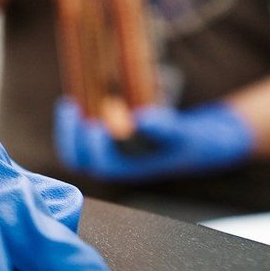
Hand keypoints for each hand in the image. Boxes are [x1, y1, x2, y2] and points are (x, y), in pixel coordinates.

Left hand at [55, 99, 254, 181]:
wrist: (201, 141)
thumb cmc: (191, 140)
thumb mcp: (183, 132)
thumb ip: (164, 128)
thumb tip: (139, 121)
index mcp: (127, 170)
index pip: (96, 164)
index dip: (89, 146)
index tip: (95, 125)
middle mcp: (113, 163)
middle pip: (77, 157)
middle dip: (68, 133)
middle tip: (68, 106)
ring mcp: (108, 151)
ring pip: (76, 144)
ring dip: (70, 125)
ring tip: (70, 105)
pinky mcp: (107, 137)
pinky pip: (84, 130)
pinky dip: (79, 117)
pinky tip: (79, 100)